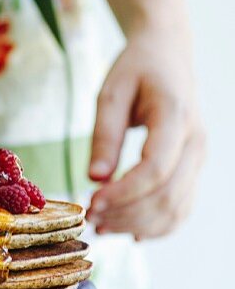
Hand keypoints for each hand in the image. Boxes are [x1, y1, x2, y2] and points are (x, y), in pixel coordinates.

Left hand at [85, 30, 204, 238]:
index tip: (91, 202)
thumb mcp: (111, 93)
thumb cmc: (136, 70)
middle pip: (166, 195)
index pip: (155, 168)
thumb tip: (94, 178)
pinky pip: (182, 207)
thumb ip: (103, 135)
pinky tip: (129, 233)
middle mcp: (195, 141)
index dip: (124, 193)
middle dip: (125, 214)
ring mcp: (199, 157)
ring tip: (102, 227)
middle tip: (89, 219)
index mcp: (175, 116)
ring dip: (137, 225)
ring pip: (176, 207)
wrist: (167, 56)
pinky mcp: (193, 168)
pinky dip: (157, 226)